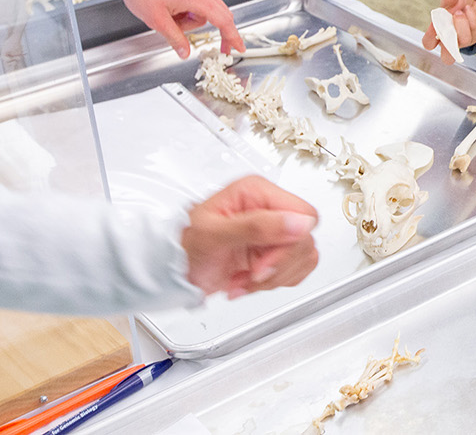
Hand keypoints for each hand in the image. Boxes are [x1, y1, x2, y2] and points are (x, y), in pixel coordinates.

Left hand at [115, 0, 244, 56]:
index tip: (239, 47)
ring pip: (206, 13)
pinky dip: (190, 15)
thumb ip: (175, 38)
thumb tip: (185, 52)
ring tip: (171, 21)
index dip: (233, 36)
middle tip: (220, 49)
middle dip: (220, 33)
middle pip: (221, 16)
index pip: (223, 21)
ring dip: (193, 23)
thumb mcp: (157, 21)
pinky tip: (173, 14)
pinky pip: (198, 6)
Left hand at [182, 175, 318, 298]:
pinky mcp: (274, 253)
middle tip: (251, 274)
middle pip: (305, 240)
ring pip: (304, 257)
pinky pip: (296, 270)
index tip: (262, 263)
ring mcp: (274, 232)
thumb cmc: (182, 246)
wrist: (170, 271)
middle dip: (277, 265)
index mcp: (258, 192)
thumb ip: (257, 226)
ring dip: (274, 278)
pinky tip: (247, 282)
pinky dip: (274, 283)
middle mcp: (270, 209)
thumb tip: (299, 222)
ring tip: (244, 280)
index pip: (305, 216)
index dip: (289, 244)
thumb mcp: (213, 234)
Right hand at [421, 0, 475, 62]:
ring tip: (459, 11)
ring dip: (461, 23)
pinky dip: (470, 15)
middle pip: (447, 56)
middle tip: (448, 24)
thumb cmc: (458, 7)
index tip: (435, 23)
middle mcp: (452, 41)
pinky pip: (474, 28)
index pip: (429, 43)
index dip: (430, 37)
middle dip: (449, 40)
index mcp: (439, 34)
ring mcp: (465, 40)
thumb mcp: (451, 0)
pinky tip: (468, 9)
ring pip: (463, 40)